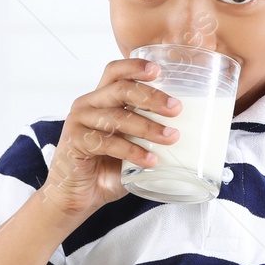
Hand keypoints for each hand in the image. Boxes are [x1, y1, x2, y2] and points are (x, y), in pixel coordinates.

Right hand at [37, 57, 180, 220]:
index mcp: (101, 99)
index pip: (115, 71)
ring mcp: (79, 122)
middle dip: (152, 97)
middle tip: (176, 108)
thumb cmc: (106, 170)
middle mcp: (87, 105)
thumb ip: (147, 134)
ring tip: (171, 138)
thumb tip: (189, 131)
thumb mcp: (130, 145)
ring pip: (118, 116)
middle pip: (121, 89)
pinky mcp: (75, 142)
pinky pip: (108, 142)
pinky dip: (133, 152)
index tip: (159, 70)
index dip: (135, 66)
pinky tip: (150, 160)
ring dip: (148, 127)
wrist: (76, 198)